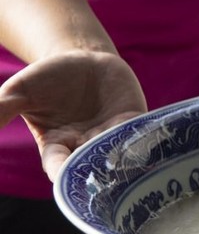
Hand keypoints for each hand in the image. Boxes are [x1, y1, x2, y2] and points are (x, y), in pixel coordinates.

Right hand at [0, 50, 146, 180]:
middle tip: (102, 173)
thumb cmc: (48, 78)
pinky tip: (149, 141)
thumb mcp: (21, 91)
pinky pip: (142, 134)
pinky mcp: (135, 123)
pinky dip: (144, 138)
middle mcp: (87, 147)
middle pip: (92, 166)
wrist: (84, 58)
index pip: (58, 165)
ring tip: (126, 159)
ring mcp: (112, 137)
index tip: (60, 175)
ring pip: (119, 154)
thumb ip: (3, 108)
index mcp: (58, 145)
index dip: (60, 171)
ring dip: (123, 158)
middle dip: (96, 171)